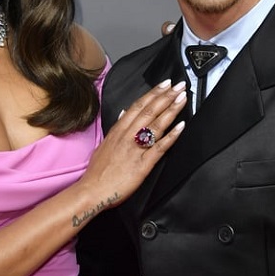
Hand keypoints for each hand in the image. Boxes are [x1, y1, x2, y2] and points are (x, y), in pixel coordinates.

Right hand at [80, 79, 186, 207]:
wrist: (92, 191)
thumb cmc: (98, 172)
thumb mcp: (104, 144)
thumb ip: (116, 128)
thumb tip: (123, 113)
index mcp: (118, 131)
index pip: (137, 106)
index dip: (153, 94)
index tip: (165, 84)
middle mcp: (127, 136)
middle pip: (149, 111)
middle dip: (166, 96)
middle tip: (179, 85)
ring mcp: (135, 149)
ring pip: (155, 125)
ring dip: (170, 110)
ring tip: (182, 99)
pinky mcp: (143, 164)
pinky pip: (159, 147)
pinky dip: (171, 136)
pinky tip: (181, 126)